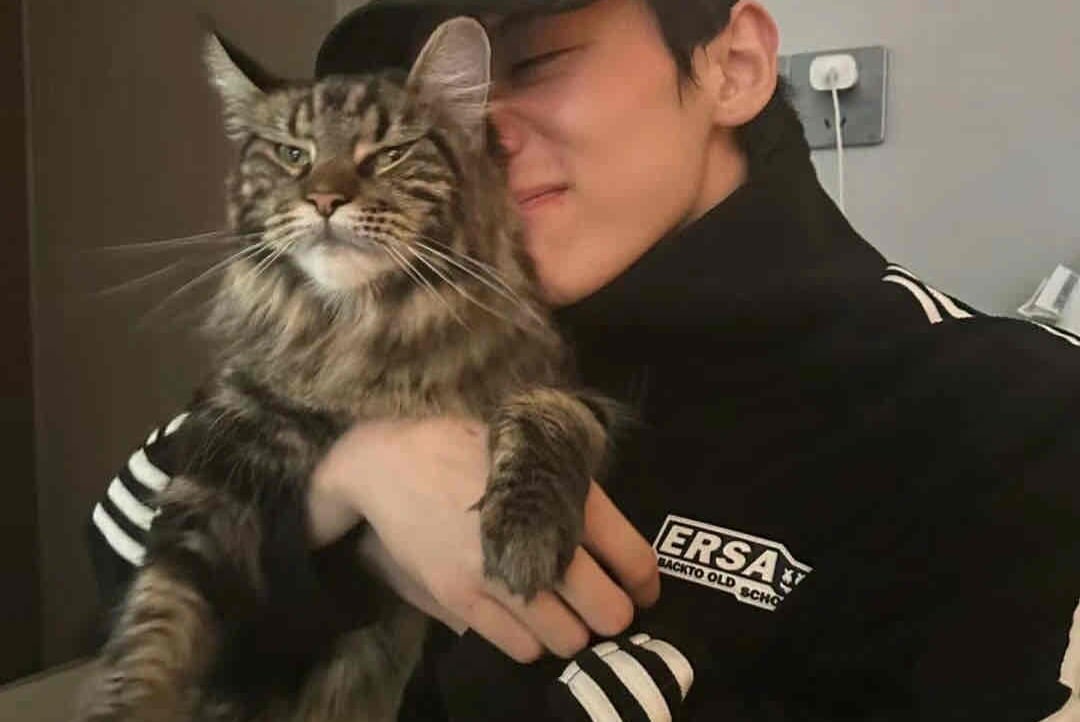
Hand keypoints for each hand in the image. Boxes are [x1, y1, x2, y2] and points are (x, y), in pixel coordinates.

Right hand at [310, 416, 660, 661]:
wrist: (390, 463)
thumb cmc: (467, 449)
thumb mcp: (532, 449)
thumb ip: (575, 491)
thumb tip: (616, 548)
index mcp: (565, 491)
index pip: (634, 558)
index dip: (646, 585)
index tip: (642, 592)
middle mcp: (538, 535)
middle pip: (608, 610)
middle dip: (612, 614)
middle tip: (601, 607)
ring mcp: (498, 571)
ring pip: (567, 638)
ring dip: (572, 632)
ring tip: (562, 616)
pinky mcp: (462, 597)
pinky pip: (521, 647)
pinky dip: (532, 642)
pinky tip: (525, 621)